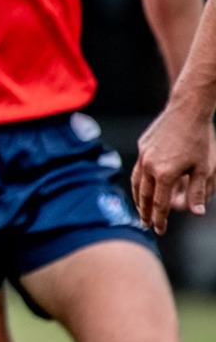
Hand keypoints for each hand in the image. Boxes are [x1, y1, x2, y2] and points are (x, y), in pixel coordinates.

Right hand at [132, 101, 215, 232]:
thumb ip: (197, 192)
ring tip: (141, 208)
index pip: (160, 204)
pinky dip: (138, 182)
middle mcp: (149, 167)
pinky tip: (142, 185)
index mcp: (165, 174)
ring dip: (138, 199)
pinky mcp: (142, 147)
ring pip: (137, 184)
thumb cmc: (199, 139)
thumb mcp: (203, 168)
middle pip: (144, 197)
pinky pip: (137, 169)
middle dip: (145, 212)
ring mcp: (143, 156)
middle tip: (145, 224)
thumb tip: (196, 213)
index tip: (159, 230)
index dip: (159, 220)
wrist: (187, 111)